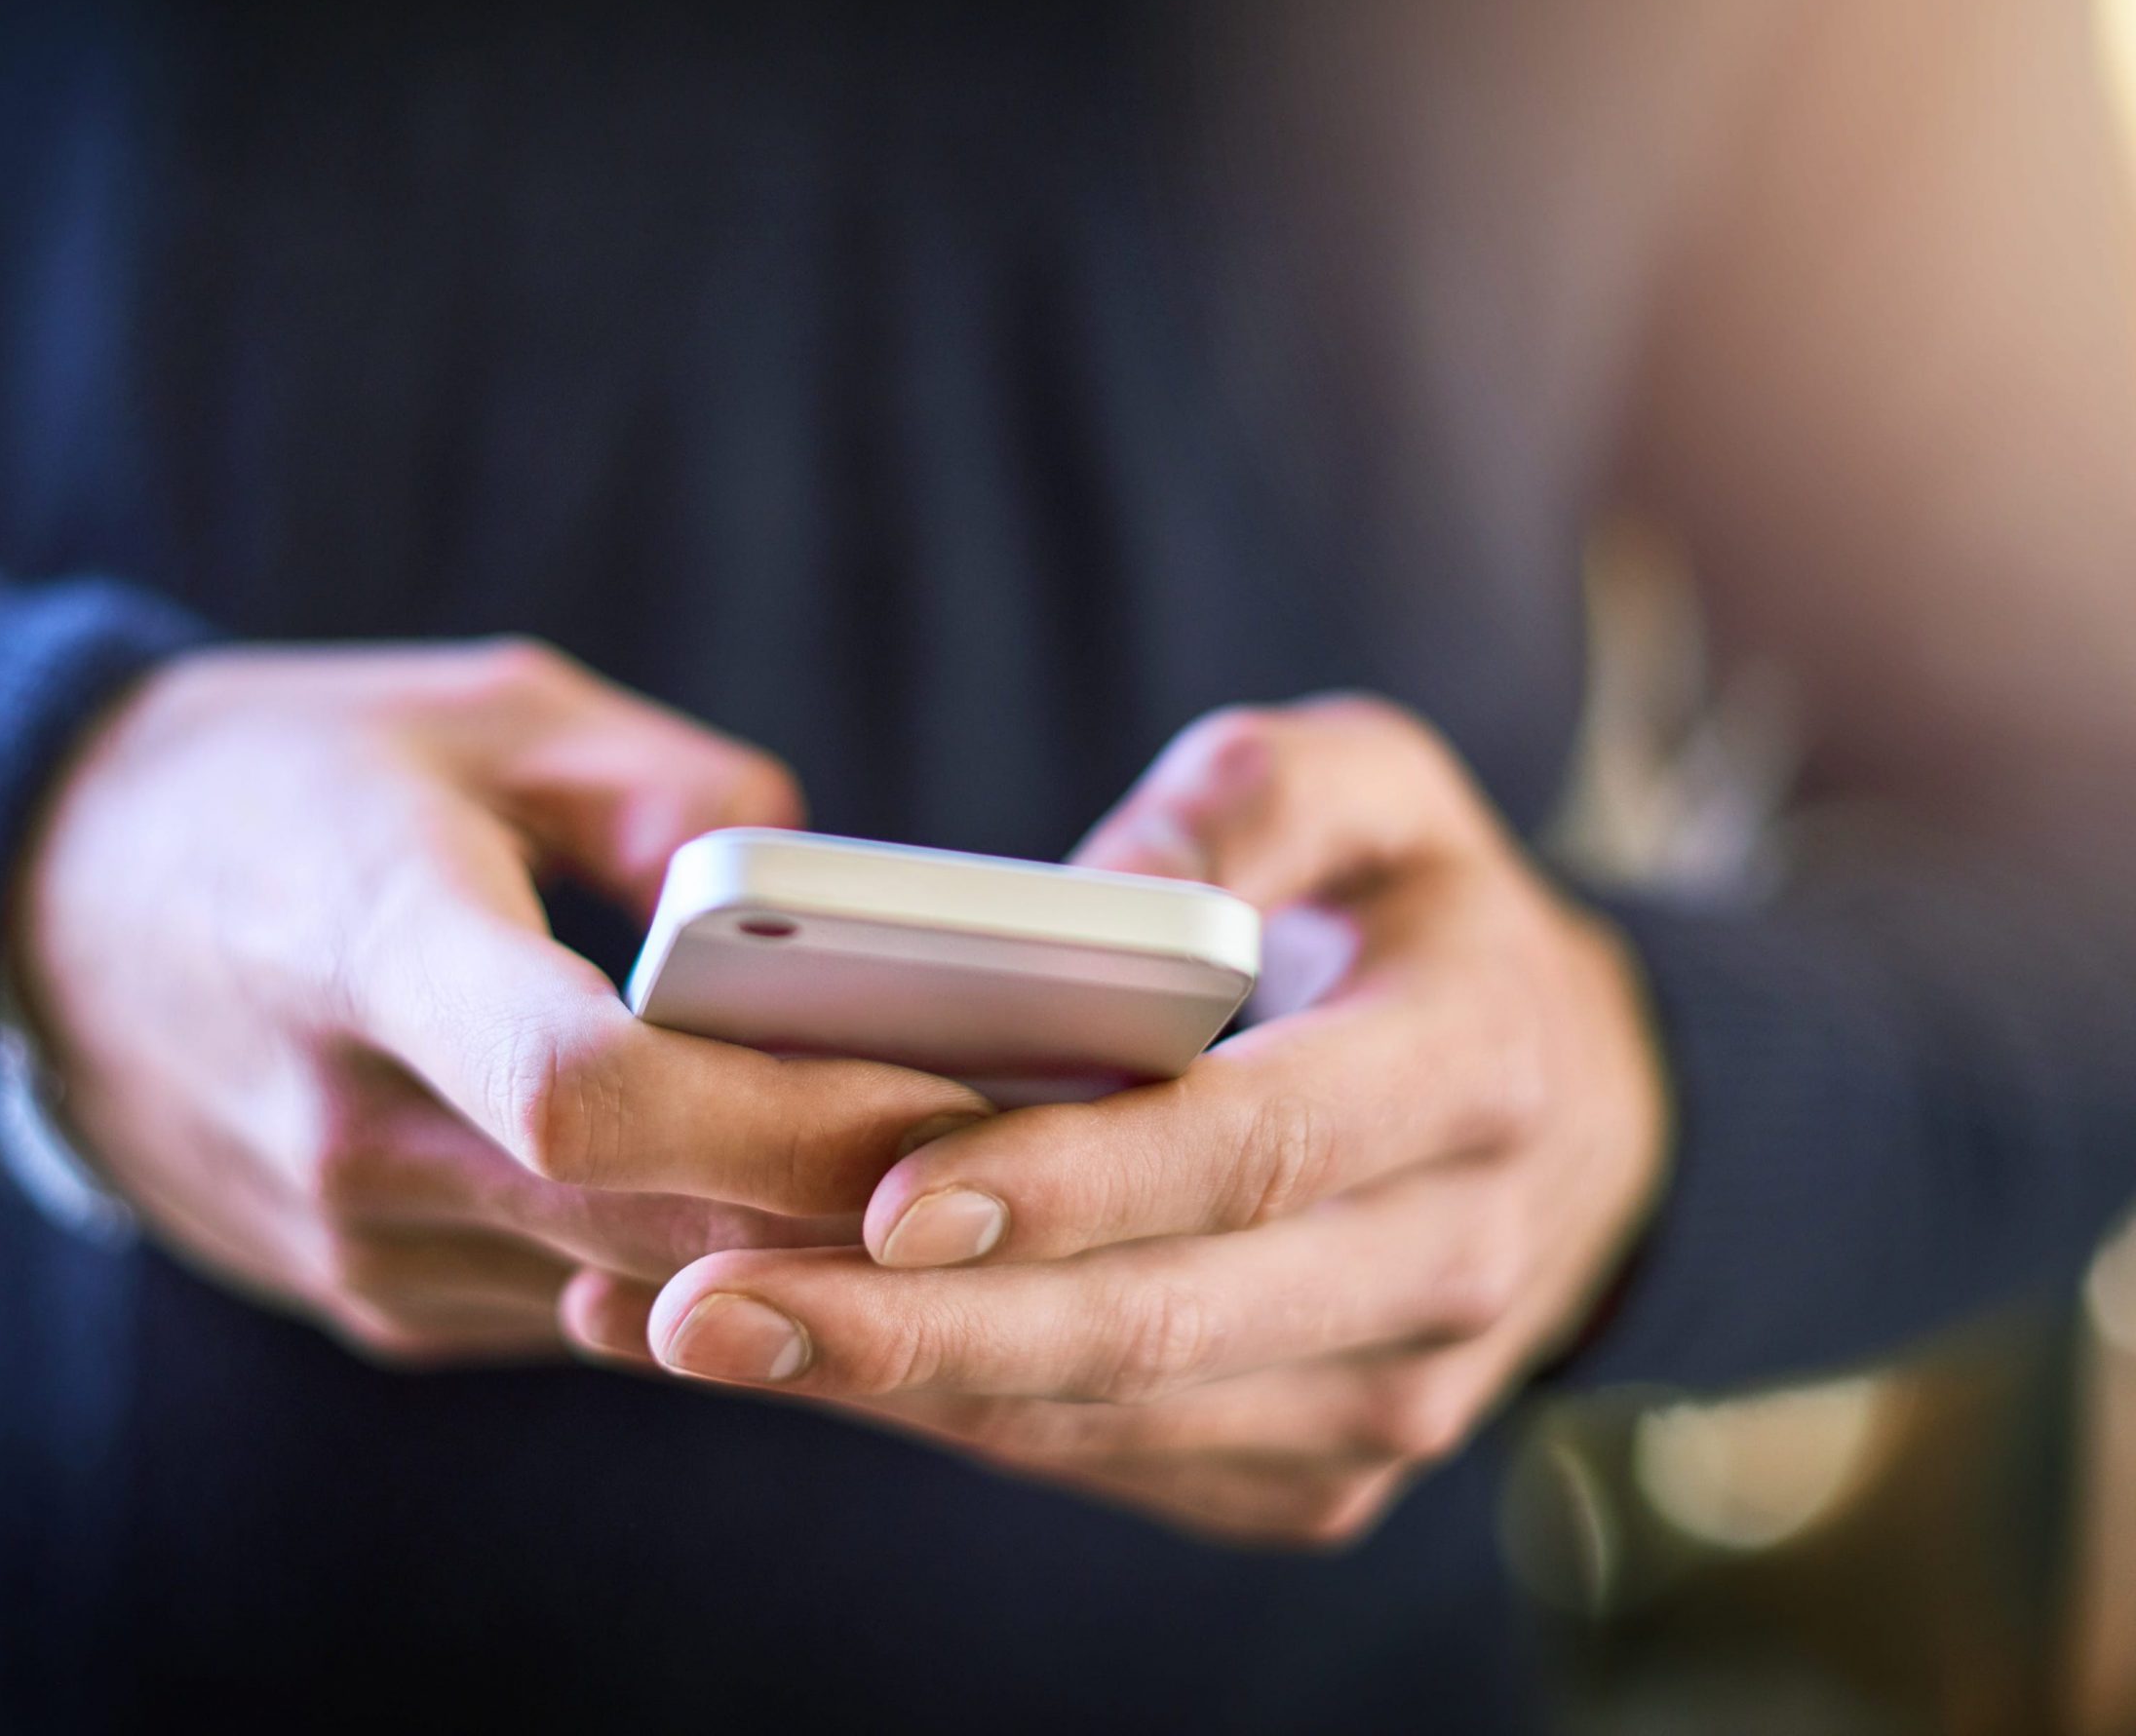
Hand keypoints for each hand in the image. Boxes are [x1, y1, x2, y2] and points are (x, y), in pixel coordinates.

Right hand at [14, 639, 985, 1365]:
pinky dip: (694, 1262)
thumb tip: (828, 895)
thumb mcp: (480, 710)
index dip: (784, 1113)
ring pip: (632, 1288)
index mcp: (367, 940)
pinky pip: (576, 1306)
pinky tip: (788, 1196)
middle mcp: (346, 1125)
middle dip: (852, 1195)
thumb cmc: (284, 775)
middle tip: (1037, 1138)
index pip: (581, 1086)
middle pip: (647, 1216)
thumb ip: (670, 790)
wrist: (42, 905)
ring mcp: (348, 1239)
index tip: (952, 1090)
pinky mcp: (369, 1295)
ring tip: (950, 1165)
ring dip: (792, 1243)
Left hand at [563, 698, 1667, 1544]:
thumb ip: (1267, 786)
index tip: (894, 1197)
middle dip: (917, 1331)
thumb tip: (1108, 886)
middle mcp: (1447, 1265)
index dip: (1082, 1180)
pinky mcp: (1316, 1473)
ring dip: (892, 1387)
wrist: (1573, 1117)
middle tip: (704, 1310)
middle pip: (1161, 1325)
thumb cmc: (1427, 921)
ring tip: (686, 1332)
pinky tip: (795, 1358)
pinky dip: (945, 1416)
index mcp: (1472, 1073)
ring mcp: (1391, 1399)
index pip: (1261, 1149)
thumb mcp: (1390, 788)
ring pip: (1111, 1419)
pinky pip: (1105, 1458)